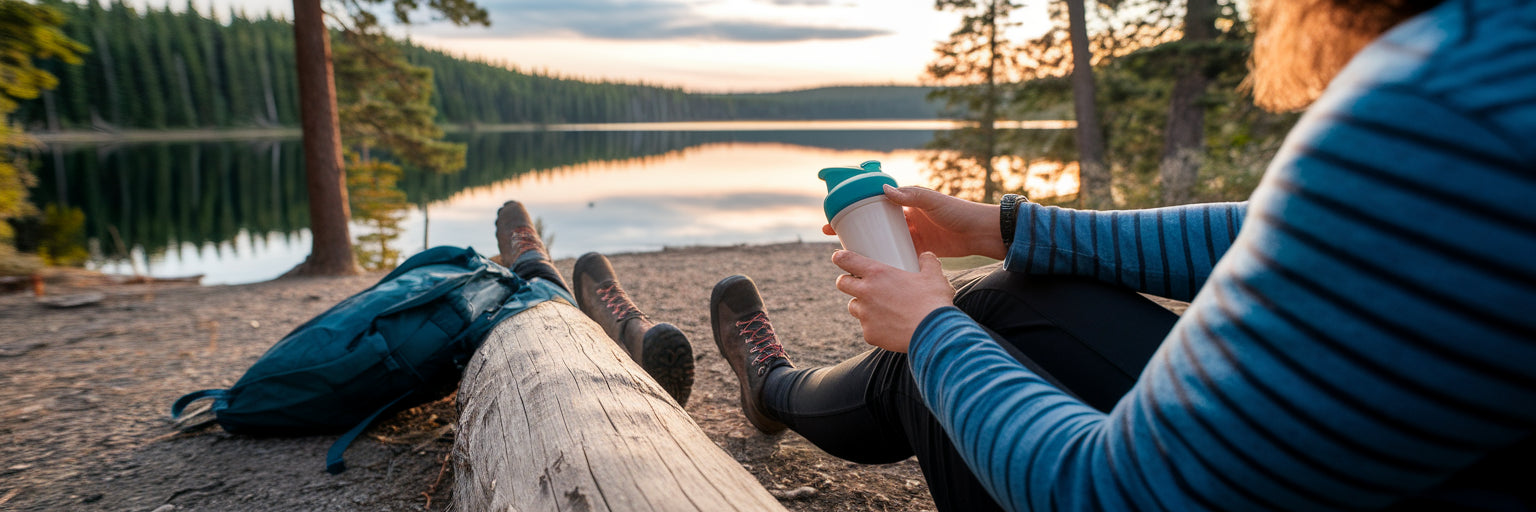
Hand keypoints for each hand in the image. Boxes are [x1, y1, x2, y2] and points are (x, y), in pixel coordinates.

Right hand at [822, 185, 1005, 259]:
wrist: (981, 234)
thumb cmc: (958, 212)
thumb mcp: (933, 201)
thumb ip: (912, 196)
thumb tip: (886, 190)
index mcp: (908, 202)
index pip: (875, 203)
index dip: (856, 207)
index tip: (838, 214)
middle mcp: (908, 217)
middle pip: (875, 223)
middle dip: (855, 228)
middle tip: (833, 236)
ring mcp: (913, 235)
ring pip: (884, 240)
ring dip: (868, 246)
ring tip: (847, 254)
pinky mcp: (920, 250)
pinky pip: (898, 254)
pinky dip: (886, 259)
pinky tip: (873, 268)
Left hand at [832, 249, 954, 352]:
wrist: (933, 333)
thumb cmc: (933, 301)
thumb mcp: (934, 276)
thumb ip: (927, 262)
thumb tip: (926, 256)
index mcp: (877, 273)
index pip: (847, 260)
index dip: (840, 257)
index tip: (839, 257)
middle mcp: (866, 293)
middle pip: (842, 283)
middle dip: (846, 281)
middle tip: (858, 284)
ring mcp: (865, 315)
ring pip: (853, 307)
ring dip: (861, 305)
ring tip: (878, 307)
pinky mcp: (869, 334)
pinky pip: (867, 328)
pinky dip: (875, 326)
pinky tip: (890, 327)